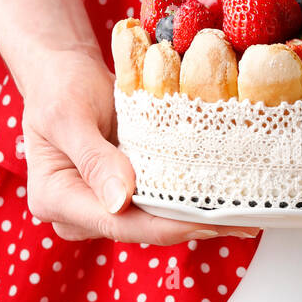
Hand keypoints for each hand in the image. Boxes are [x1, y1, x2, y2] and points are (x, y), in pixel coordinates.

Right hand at [22, 50, 254, 243]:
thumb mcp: (70, 115)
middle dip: (191, 226)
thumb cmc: (59, 87)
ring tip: (246, 216)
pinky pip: (157, 203)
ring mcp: (101, 206)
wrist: (62, 72)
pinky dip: (189, 201)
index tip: (207, 222)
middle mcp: (78, 213)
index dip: (165, 227)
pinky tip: (226, 202)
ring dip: (197, 217)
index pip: (117, 224)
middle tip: (243, 223)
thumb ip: (93, 158)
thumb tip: (119, 202)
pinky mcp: (123, 195)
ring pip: (154, 220)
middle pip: (140, 229)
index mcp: (55, 199)